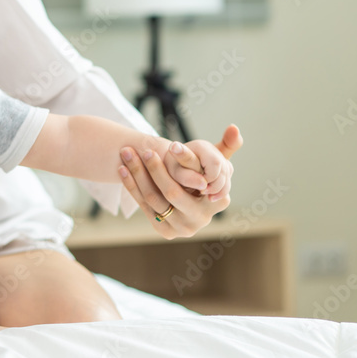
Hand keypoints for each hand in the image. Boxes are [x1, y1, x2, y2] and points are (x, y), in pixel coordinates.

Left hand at [118, 125, 241, 238]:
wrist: (187, 200)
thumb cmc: (202, 175)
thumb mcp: (217, 161)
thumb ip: (228, 145)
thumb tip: (235, 127)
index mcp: (218, 202)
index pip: (197, 181)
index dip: (183, 162)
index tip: (170, 145)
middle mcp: (201, 219)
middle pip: (172, 191)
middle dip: (155, 168)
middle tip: (143, 149)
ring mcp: (182, 228)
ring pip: (154, 198)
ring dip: (137, 175)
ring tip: (126, 154)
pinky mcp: (164, 231)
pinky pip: (144, 205)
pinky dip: (131, 186)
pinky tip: (121, 169)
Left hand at [165, 139, 232, 201]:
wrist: (174, 165)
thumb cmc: (172, 168)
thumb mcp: (175, 172)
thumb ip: (187, 177)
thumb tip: (203, 184)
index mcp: (201, 147)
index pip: (214, 163)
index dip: (209, 178)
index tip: (201, 189)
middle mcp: (213, 149)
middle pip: (223, 171)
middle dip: (214, 186)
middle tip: (201, 192)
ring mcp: (219, 158)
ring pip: (227, 177)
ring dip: (218, 190)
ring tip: (204, 194)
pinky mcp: (222, 166)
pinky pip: (227, 180)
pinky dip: (221, 190)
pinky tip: (211, 196)